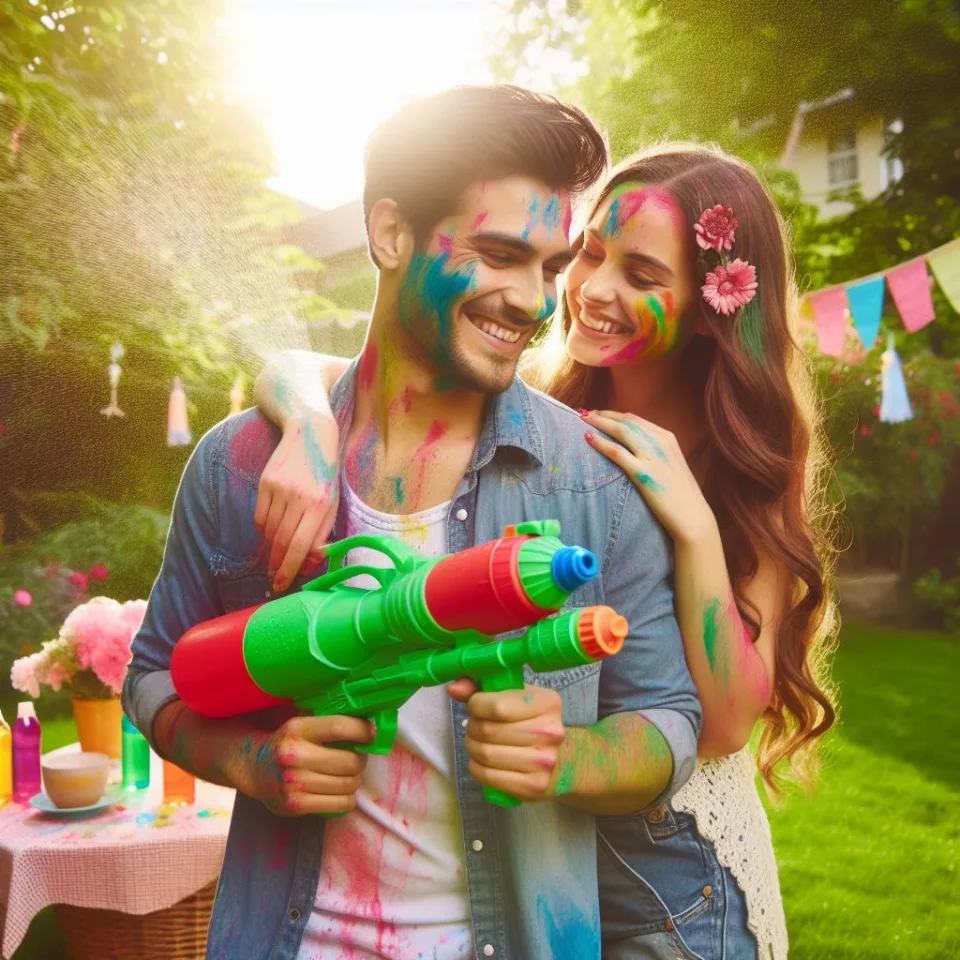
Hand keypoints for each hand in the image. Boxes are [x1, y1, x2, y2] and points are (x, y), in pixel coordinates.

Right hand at [245, 714, 372, 815]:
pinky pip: (340, 804)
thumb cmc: (288, 744)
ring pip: (348, 784)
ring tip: (348, 774)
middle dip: (361, 759)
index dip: (363, 731)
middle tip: (358, 757)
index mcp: (297, 729)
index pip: (339, 727)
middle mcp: (294, 755)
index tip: (372, 733)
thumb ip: (329, 724)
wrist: (254, 769)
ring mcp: (294, 783)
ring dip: (355, 779)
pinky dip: (348, 798)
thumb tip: (370, 725)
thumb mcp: (302, 726)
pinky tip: (341, 791)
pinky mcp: (295, 805)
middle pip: (349, 761)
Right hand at [254, 413, 340, 592]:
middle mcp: (298, 497)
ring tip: (276, 554)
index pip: (301, 545)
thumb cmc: (326, 474)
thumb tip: (310, 564)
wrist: (310, 435)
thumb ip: (322, 534)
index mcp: (320, 504)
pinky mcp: (265, 482)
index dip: (290, 569)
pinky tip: (271, 531)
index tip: (282, 585)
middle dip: (277, 565)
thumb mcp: (332, 503)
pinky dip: (264, 530)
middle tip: (275, 579)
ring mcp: (279, 489)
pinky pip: (259, 516)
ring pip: (269, 531)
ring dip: (271, 548)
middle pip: (282, 541)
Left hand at [448, 680, 564, 801]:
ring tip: (475, 743)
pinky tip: (480, 761)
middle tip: (473, 728)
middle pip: (489, 731)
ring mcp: (544, 761)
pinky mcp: (534, 786)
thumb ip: (482, 688)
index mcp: (548, 703)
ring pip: (487, 754)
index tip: (475, 707)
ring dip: (472, 748)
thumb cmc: (531, 722)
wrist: (562, 761)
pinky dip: (476, 768)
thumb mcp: (514, 697)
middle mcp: (550, 732)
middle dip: (472, 728)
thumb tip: (453, 688)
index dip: (476, 706)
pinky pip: (490, 776)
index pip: (497, 706)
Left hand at [581, 410, 714, 544]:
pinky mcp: (643, 473)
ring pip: (621, 431)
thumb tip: (634, 449)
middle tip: (584, 413)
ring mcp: (652, 456)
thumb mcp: (671, 465)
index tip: (600, 414)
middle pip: (626, 421)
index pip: (636, 420)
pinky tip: (588, 438)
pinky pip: (617, 452)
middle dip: (603, 415)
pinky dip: (601, 443)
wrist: (693, 516)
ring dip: (599, 422)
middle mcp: (660, 442)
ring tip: (582, 419)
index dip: (615, 415)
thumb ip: (655, 453)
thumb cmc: (681, 495)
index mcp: (667, 438)